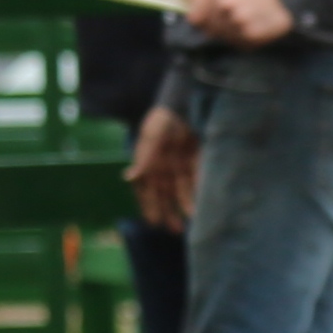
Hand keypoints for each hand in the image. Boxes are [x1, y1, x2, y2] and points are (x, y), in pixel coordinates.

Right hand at [127, 107, 198, 231]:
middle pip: (165, 194)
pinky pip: (197, 179)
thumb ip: (143, 159)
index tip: (153, 222)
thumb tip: (129, 177)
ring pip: (182, 190)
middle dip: (169, 212)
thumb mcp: (151, 137)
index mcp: (149, 164)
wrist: (184, 102)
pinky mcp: (197, 159)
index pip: (146, 190)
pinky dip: (199, 191)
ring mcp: (180, 164)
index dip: (149, 206)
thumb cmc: (162, 119)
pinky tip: (203, 204)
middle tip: (174, 230)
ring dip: (185, 205)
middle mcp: (164, 167)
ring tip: (191, 221)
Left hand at [179, 0, 292, 47]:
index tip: (206, 19)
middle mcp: (226, 5)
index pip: (194, 17)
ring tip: (246, 20)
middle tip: (235, 17)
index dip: (199, 20)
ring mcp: (239, 21)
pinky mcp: (252, 35)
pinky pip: (239, 44)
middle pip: (209, 30)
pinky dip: (244, 40)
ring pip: (223, 38)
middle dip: (218, 27)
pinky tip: (254, 27)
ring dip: (231, 34)